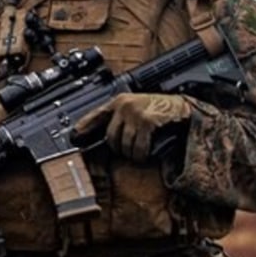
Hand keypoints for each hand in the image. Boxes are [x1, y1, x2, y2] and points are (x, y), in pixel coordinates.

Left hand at [74, 93, 193, 161]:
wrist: (180, 108)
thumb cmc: (158, 111)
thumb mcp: (135, 110)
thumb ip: (121, 120)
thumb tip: (107, 139)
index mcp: (119, 101)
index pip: (96, 115)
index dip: (84, 126)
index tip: (75, 135)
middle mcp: (124, 105)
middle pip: (111, 137)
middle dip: (119, 149)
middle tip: (128, 152)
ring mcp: (135, 113)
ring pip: (124, 144)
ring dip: (132, 154)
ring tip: (139, 153)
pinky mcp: (146, 122)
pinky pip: (138, 147)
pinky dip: (142, 154)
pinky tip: (146, 154)